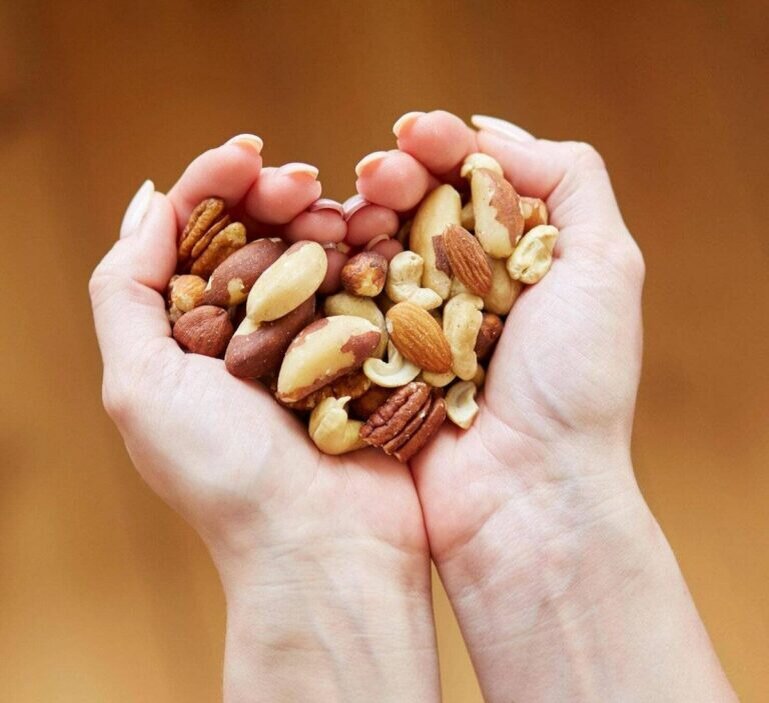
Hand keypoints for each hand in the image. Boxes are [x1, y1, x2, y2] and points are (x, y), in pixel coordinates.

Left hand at [89, 137, 438, 701]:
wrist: (325, 547)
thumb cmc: (225, 474)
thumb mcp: (139, 385)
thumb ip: (125, 289)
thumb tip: (147, 200)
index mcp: (193, 336)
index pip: (198, 236)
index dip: (215, 185)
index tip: (246, 154)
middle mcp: (254, 334)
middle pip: (263, 235)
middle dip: (277, 195)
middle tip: (304, 182)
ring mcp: (318, 343)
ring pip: (322, 254)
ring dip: (330, 215)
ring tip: (343, 205)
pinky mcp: (372, 356)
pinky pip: (372, 287)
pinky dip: (375, 250)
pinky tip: (381, 230)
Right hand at [356, 112, 735, 700]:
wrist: (525, 495)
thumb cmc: (574, 384)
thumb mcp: (606, 266)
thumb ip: (570, 180)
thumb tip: (490, 134)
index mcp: (516, 266)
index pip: (471, 185)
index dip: (442, 149)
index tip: (414, 131)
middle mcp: (463, 294)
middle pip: (416, 213)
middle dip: (396, 178)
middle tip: (378, 170)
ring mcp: (414, 329)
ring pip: (374, 254)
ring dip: (358, 217)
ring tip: (353, 202)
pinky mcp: (373, 365)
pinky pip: (343, 307)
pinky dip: (332, 271)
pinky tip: (326, 247)